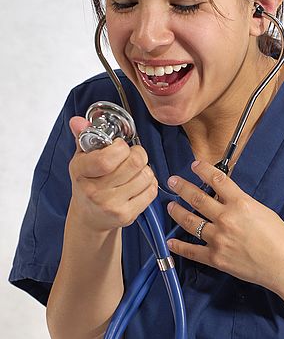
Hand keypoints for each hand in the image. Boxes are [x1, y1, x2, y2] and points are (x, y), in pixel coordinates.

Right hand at [68, 116, 157, 231]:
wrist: (89, 217)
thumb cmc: (88, 184)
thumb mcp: (81, 159)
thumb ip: (83, 137)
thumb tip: (78, 121)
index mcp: (81, 172)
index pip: (107, 158)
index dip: (121, 147)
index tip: (119, 145)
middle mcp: (95, 191)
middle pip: (134, 163)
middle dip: (138, 153)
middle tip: (131, 155)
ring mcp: (111, 205)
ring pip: (146, 175)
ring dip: (144, 169)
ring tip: (134, 171)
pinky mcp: (126, 215)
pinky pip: (151, 190)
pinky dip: (149, 183)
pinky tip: (138, 183)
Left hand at [166, 160, 283, 291]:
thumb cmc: (280, 238)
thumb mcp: (261, 210)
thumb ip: (241, 203)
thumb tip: (225, 198)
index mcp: (240, 204)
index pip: (217, 180)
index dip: (203, 169)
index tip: (194, 165)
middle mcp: (226, 219)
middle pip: (197, 198)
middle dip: (182, 187)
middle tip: (172, 181)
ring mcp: (218, 239)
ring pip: (190, 221)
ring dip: (177, 212)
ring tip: (170, 206)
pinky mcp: (215, 258)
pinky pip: (192, 251)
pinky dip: (179, 246)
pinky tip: (171, 241)